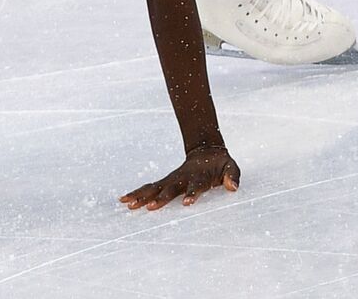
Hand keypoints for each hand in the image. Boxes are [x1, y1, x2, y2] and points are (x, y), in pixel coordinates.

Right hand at [119, 146, 240, 210]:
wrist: (207, 151)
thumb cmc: (221, 165)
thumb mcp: (231, 168)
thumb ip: (232, 176)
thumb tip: (233, 187)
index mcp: (200, 177)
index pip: (196, 186)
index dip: (192, 193)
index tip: (187, 202)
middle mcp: (182, 178)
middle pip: (171, 189)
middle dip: (162, 198)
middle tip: (151, 207)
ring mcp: (172, 179)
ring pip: (155, 188)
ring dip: (143, 196)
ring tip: (129, 205)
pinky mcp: (166, 182)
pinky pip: (150, 187)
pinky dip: (137, 193)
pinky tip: (125, 200)